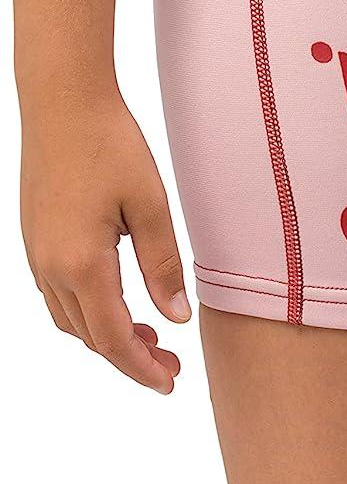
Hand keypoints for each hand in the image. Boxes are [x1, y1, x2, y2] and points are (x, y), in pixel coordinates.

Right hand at [20, 90, 190, 392]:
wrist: (62, 100)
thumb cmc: (109, 143)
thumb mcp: (150, 205)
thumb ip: (162, 265)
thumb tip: (175, 318)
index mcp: (82, 263)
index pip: (114, 338)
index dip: (143, 368)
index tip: (171, 383)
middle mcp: (51, 266)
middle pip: (90, 336)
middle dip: (130, 358)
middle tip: (171, 365)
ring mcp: (36, 253)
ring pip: (70, 319)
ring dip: (106, 336)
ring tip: (149, 337)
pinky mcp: (34, 237)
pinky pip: (57, 294)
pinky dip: (87, 312)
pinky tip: (115, 301)